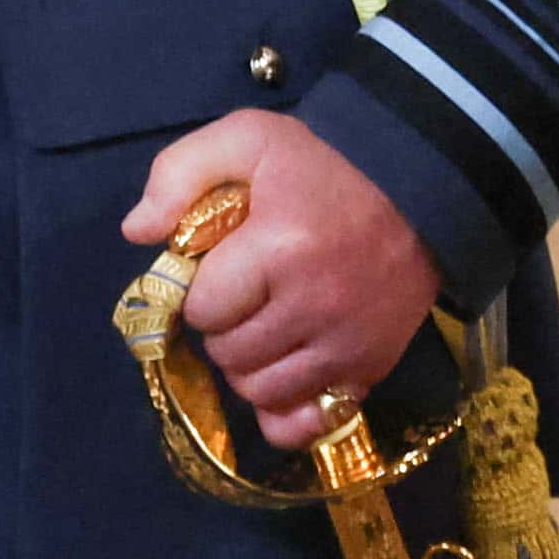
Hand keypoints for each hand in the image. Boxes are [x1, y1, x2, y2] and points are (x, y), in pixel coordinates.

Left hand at [122, 110, 444, 445]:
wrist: (421, 185)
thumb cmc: (324, 164)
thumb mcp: (248, 137)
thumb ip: (179, 171)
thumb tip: (137, 231)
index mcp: (280, 247)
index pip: (205, 308)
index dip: (204, 290)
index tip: (225, 268)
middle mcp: (316, 304)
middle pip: (231, 355)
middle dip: (226, 329)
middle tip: (247, 296)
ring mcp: (348, 342)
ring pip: (262, 391)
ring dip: (251, 367)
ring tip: (268, 328)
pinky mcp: (372, 366)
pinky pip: (309, 421)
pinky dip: (287, 411)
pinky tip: (286, 378)